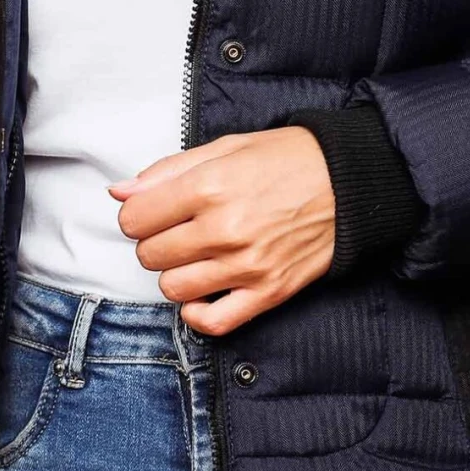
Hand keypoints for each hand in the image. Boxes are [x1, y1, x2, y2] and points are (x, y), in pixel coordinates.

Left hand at [108, 127, 333, 334]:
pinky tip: (203, 293)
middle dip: (155, 241)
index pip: (134, 218)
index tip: (153, 211)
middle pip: (150, 254)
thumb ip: (168, 171)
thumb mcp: (226, 148)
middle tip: (178, 229)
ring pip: (173, 288)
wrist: (349, 181)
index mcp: (209, 187)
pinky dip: (197, 313)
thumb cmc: (288, 159)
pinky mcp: (268, 292)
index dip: (138, 214)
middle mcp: (224, 229)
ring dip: (175, 273)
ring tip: (195, 255)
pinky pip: (213, 322)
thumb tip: (120, 192)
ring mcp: (246, 266)